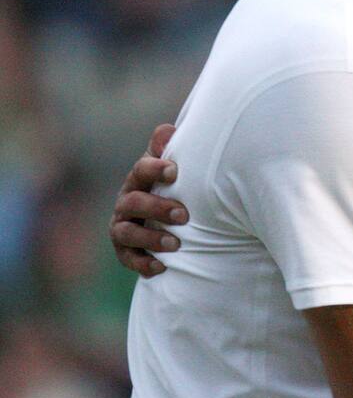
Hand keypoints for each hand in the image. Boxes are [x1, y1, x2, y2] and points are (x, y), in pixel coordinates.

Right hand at [109, 123, 188, 276]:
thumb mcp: (171, 167)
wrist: (164, 219)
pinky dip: (144, 264)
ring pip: (127, 233)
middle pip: (133, 203)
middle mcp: (126, 202)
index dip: (155, 169)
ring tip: (176, 244)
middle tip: (184, 215)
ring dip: (150, 239)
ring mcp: (123, 227)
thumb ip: (168, 149)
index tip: (175, 171)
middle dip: (157, 208)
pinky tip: (162, 267)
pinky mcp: (125, 251)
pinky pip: (128, 260)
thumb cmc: (172, 186)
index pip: (140, 170)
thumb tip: (168, 130)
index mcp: (139, 179)